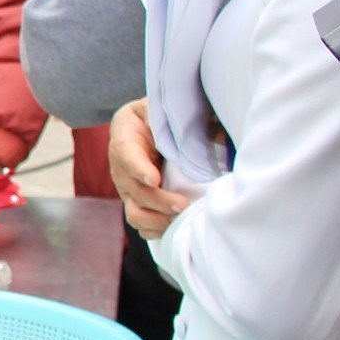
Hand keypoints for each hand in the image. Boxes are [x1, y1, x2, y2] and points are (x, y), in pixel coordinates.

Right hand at [109, 99, 190, 239]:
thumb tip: (217, 132)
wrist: (139, 127)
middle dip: (159, 201)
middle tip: (183, 204)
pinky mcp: (135, 202)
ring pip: (134, 211)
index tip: (155, 179)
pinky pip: (140, 223)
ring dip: (156, 219)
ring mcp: (127, 189)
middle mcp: (121, 168)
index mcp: (126, 139)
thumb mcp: (160, 110)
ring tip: (179, 217)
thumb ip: (176, 119)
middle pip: (134, 190)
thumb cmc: (155, 118)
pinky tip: (173, 226)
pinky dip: (155, 229)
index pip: (127, 155)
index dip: (139, 169)